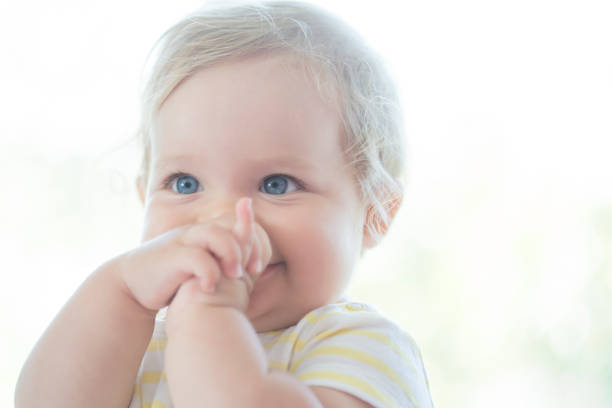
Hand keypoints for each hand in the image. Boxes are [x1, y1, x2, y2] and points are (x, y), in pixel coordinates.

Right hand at [112, 197, 269, 313]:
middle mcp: (195, 233)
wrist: (131, 286)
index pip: (237, 224)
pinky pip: (194, 257)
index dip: (254, 240)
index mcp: (204, 233)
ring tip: (235, 276)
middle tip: (253, 271)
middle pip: (229, 224)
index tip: (258, 267)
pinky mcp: (170, 258)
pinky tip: (210, 287)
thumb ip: (223, 264)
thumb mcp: (201, 269)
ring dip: (231, 253)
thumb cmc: (172, 280)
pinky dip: (208, 272)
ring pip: (214, 234)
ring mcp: (182, 242)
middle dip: (248, 245)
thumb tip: (255, 271)